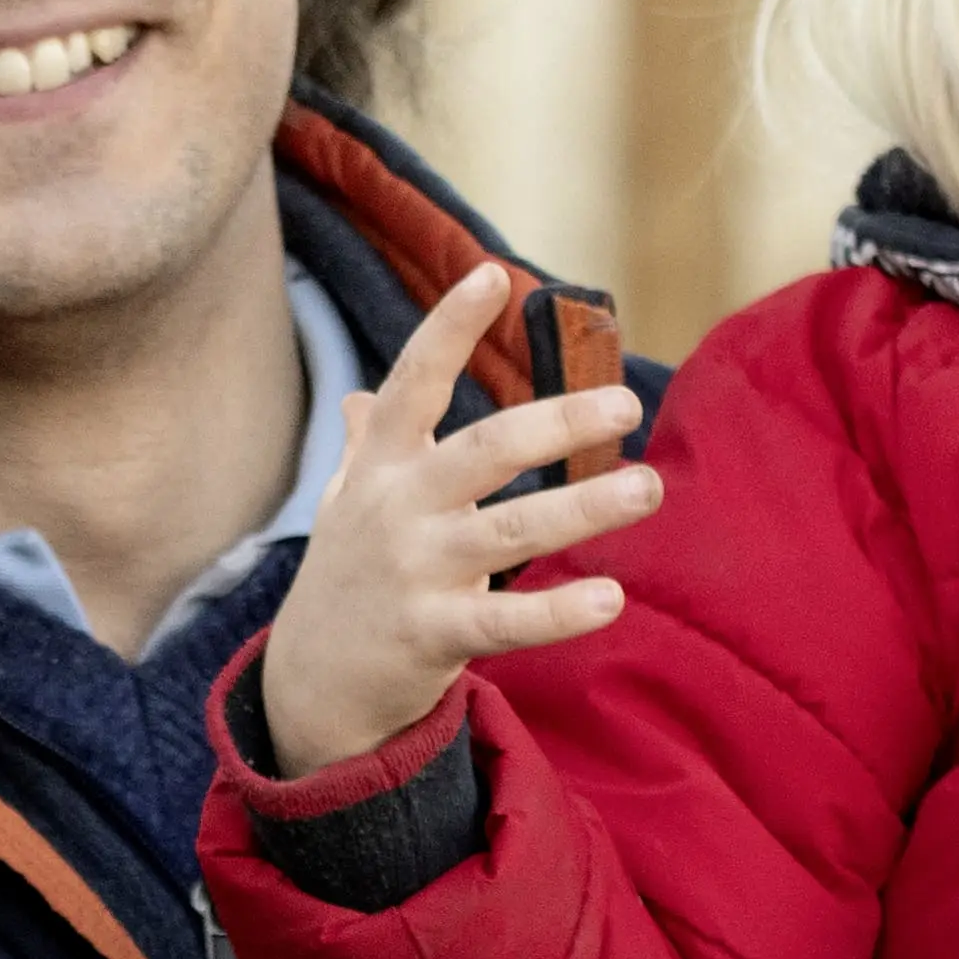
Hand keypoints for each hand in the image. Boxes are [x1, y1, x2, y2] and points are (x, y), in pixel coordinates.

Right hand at [243, 268, 663, 775]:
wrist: (311, 684)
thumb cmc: (348, 577)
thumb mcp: (346, 503)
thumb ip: (365, 447)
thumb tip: (359, 397)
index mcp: (382, 464)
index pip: (413, 380)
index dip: (449, 327)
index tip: (492, 274)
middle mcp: (397, 509)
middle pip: (484, 450)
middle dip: (557, 424)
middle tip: (625, 407)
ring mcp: (414, 572)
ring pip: (510, 532)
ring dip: (583, 507)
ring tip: (647, 488)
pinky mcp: (432, 635)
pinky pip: (505, 622)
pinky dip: (558, 612)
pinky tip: (611, 597)